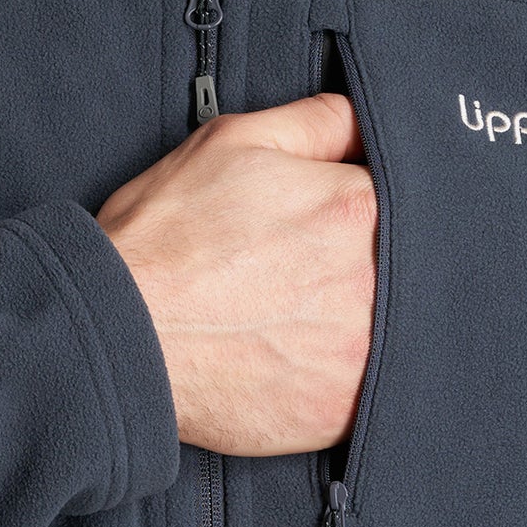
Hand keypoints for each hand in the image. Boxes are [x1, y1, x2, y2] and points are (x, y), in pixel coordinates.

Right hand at [95, 94, 375, 456]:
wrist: (114, 338)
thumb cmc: (166, 239)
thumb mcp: (234, 141)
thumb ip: (319, 120)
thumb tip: (367, 118)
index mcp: (356, 205)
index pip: (406, 191)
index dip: (374, 199)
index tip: (344, 216)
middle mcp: (374, 278)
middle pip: (412, 260)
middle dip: (376, 260)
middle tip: (317, 268)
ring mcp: (362, 349)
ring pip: (401, 324)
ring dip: (370, 316)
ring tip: (309, 312)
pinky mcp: (343, 407)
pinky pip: (374, 386)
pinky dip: (349, 373)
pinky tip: (309, 358)